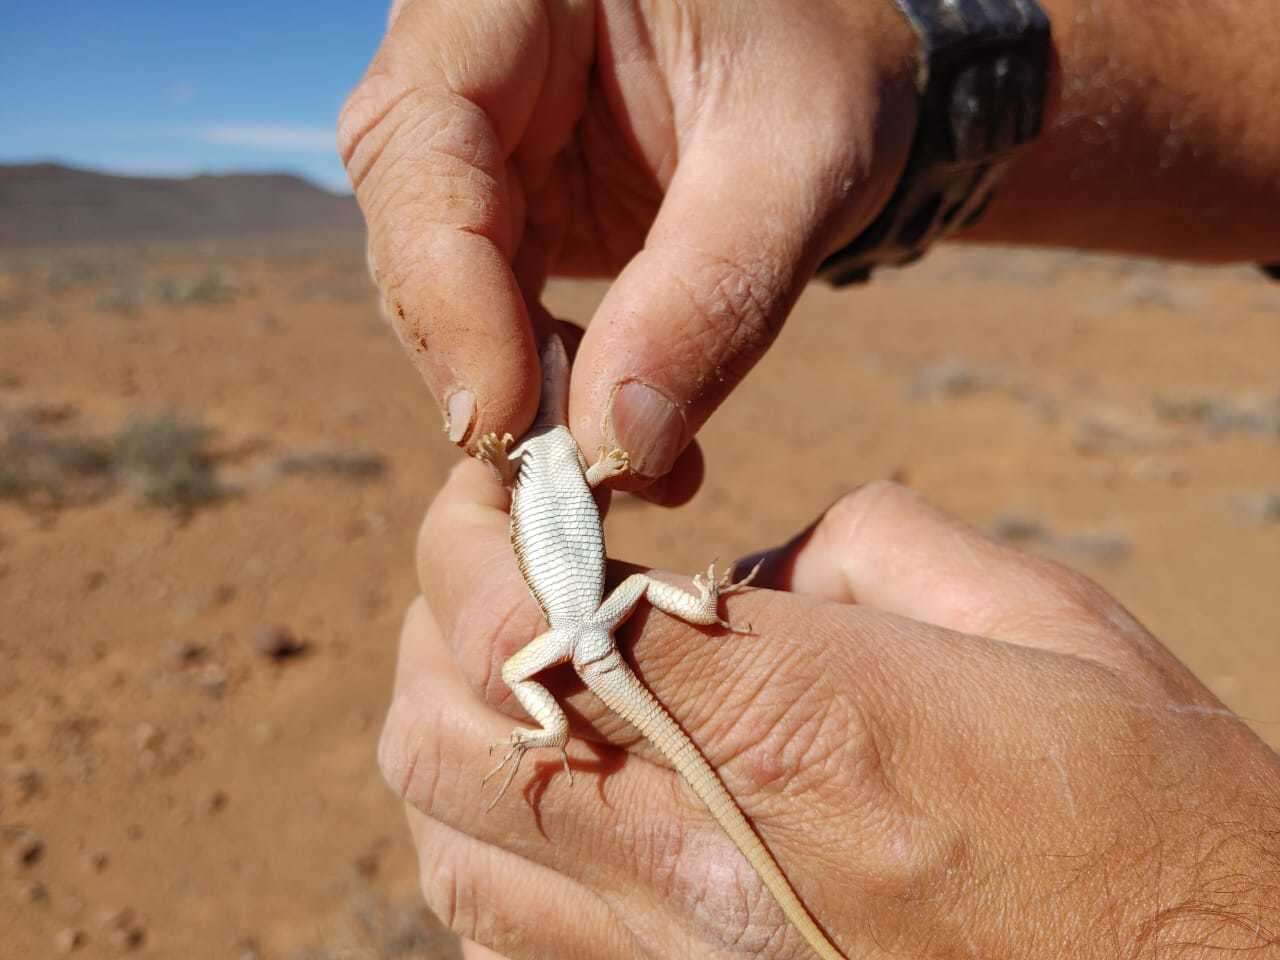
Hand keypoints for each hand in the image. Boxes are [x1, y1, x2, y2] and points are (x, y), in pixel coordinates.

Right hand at [340, 1, 916, 499]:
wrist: (844, 67)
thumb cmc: (827, 68)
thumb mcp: (800, 157)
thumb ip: (713, 291)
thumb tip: (613, 448)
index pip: (416, 135)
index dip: (442, 285)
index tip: (501, 419)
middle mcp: (468, 54)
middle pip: (414, 223)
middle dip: (481, 360)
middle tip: (565, 478)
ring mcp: (478, 134)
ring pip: (440, 283)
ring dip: (519, 391)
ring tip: (626, 466)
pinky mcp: (508, 204)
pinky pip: (492, 309)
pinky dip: (549, 385)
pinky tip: (624, 435)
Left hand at [380, 464, 1279, 958]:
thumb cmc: (1151, 812)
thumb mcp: (1037, 620)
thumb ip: (866, 552)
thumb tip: (758, 563)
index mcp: (798, 726)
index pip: (539, 612)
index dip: (486, 527)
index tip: (509, 479)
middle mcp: (708, 862)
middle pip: (450, 733)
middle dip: (442, 615)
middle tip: (502, 554)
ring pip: (453, 855)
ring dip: (448, 733)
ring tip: (513, 662)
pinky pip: (512, 945)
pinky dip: (492, 853)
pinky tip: (554, 799)